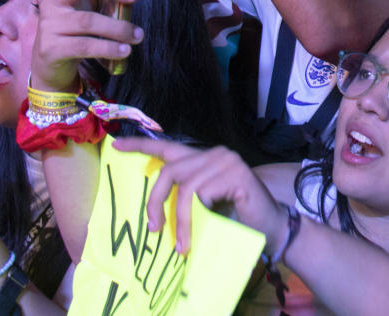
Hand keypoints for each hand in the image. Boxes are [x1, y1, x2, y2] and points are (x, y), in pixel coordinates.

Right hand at [31, 0, 141, 92]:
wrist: (50, 69)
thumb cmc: (75, 34)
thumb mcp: (90, 12)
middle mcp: (54, 1)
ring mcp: (50, 24)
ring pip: (89, 21)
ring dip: (118, 28)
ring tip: (137, 35)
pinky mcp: (51, 48)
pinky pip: (86, 46)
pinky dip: (108, 48)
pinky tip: (124, 51)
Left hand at [112, 137, 281, 254]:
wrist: (271, 227)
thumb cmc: (237, 218)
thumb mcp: (205, 205)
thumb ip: (186, 196)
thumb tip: (155, 209)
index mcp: (204, 159)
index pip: (168, 147)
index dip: (140, 145)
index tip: (116, 145)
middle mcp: (215, 153)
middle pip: (169, 170)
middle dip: (155, 201)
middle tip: (154, 228)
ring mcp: (226, 161)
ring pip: (184, 187)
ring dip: (178, 220)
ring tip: (180, 244)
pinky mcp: (235, 174)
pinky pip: (200, 196)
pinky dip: (194, 219)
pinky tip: (200, 232)